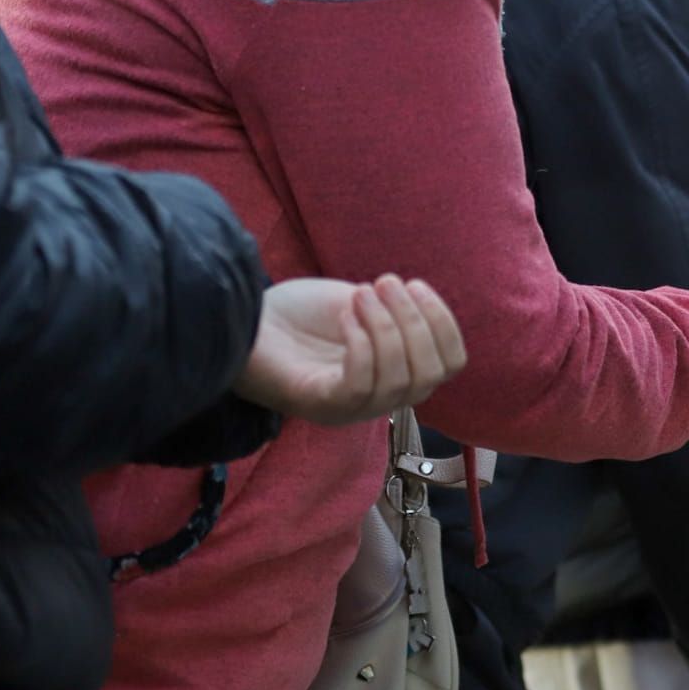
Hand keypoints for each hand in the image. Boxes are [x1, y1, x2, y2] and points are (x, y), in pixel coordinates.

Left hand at [237, 275, 467, 424]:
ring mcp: (348, 407)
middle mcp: (377, 398)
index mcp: (394, 373)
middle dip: (417, 322)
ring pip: (400, 381)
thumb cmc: (297, 313)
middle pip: (431, 374)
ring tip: (360, 292)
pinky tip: (344, 315)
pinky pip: (361, 385)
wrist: (238, 317)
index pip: (450, 365)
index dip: (444, 323)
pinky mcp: (318, 404)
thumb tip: (424, 307)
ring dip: (388, 327)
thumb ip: (396, 312)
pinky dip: (362, 343)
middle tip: (385, 282)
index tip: (417, 284)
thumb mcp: (361, 304)